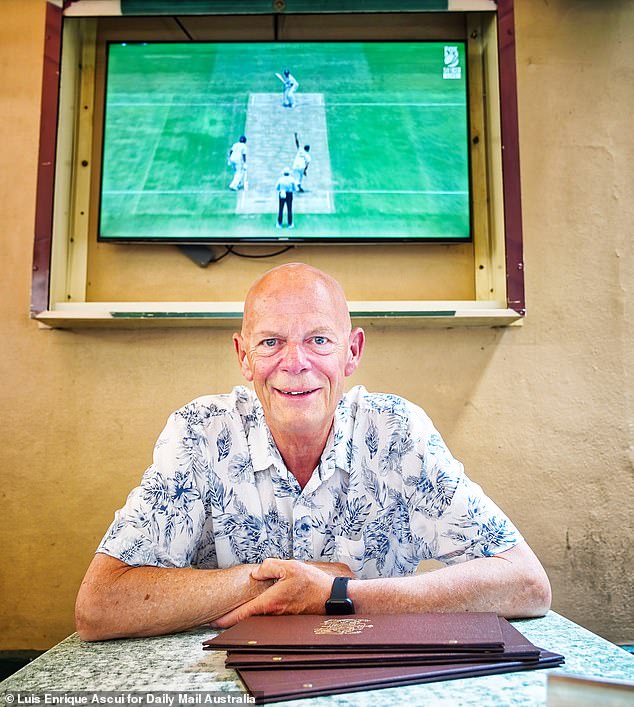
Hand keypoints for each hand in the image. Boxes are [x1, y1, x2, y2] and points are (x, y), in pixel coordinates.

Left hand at [209, 558, 351, 627]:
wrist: (331, 598)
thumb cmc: (313, 583)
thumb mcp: (290, 566)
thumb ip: (270, 566)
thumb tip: (255, 573)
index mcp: (271, 602)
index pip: (243, 613)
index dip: (226, 619)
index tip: (213, 621)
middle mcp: (274, 614)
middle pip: (248, 619)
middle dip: (233, 618)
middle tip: (218, 616)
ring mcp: (280, 618)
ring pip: (257, 618)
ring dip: (246, 616)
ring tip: (234, 611)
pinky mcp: (286, 617)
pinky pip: (268, 617)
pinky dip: (258, 615)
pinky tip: (256, 607)